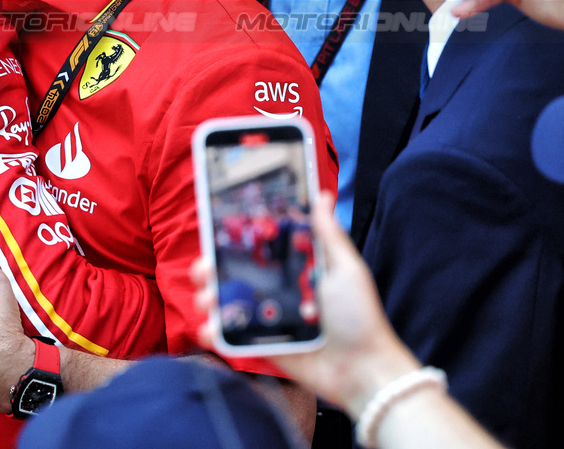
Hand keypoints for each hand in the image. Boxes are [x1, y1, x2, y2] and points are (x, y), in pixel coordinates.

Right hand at [192, 193, 418, 418]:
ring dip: (207, 297)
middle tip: (204, 267)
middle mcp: (274, 291)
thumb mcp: (346, 270)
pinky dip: (213, 332)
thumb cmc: (360, 317)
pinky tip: (210, 328)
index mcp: (293, 270)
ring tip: (208, 299)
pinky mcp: (261, 345)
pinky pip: (230, 337)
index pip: (255, 249)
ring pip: (224, 303)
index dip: (231, 239)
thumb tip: (322, 196)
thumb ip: (329, 235)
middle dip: (209, 268)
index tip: (213, 229)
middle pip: (231, 274)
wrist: (363, 369)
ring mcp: (265, 319)